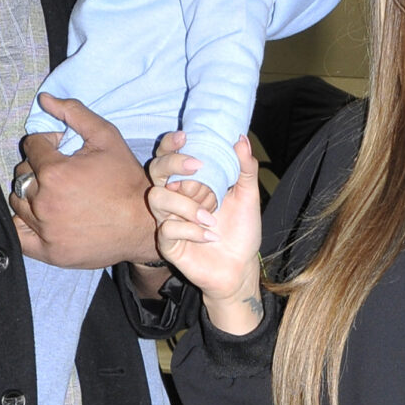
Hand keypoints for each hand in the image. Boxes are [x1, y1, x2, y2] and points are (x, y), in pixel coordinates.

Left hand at [14, 96, 158, 267]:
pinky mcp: (48, 251)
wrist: (143, 224)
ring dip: (31, 194)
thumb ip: (74, 113)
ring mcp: (45, 229)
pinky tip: (41, 215)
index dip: (47, 144)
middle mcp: (44, 201)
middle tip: (62, 174)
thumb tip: (44, 99)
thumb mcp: (106, 137)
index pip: (31, 147)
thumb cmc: (126, 180)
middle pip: (22, 173)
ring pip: (18, 202)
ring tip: (55, 194)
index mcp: (55, 172)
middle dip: (39, 168)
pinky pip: (19, 233)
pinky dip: (24, 223)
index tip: (62, 151)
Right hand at [151, 133, 264, 332]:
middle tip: (196, 166)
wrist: (241, 267)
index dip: (171, 144)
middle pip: (156, 170)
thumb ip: (245, 168)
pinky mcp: (168, 244)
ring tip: (211, 216)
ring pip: (158, 198)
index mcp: (190, 182)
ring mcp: (168, 220)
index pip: (169, 156)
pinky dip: (192, 230)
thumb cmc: (241, 231)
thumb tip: (241, 139)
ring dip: (186, 204)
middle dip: (173, 164)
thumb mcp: (248, 196)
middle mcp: (175, 198)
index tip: (186, 136)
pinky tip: (210, 236)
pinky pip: (167, 228)